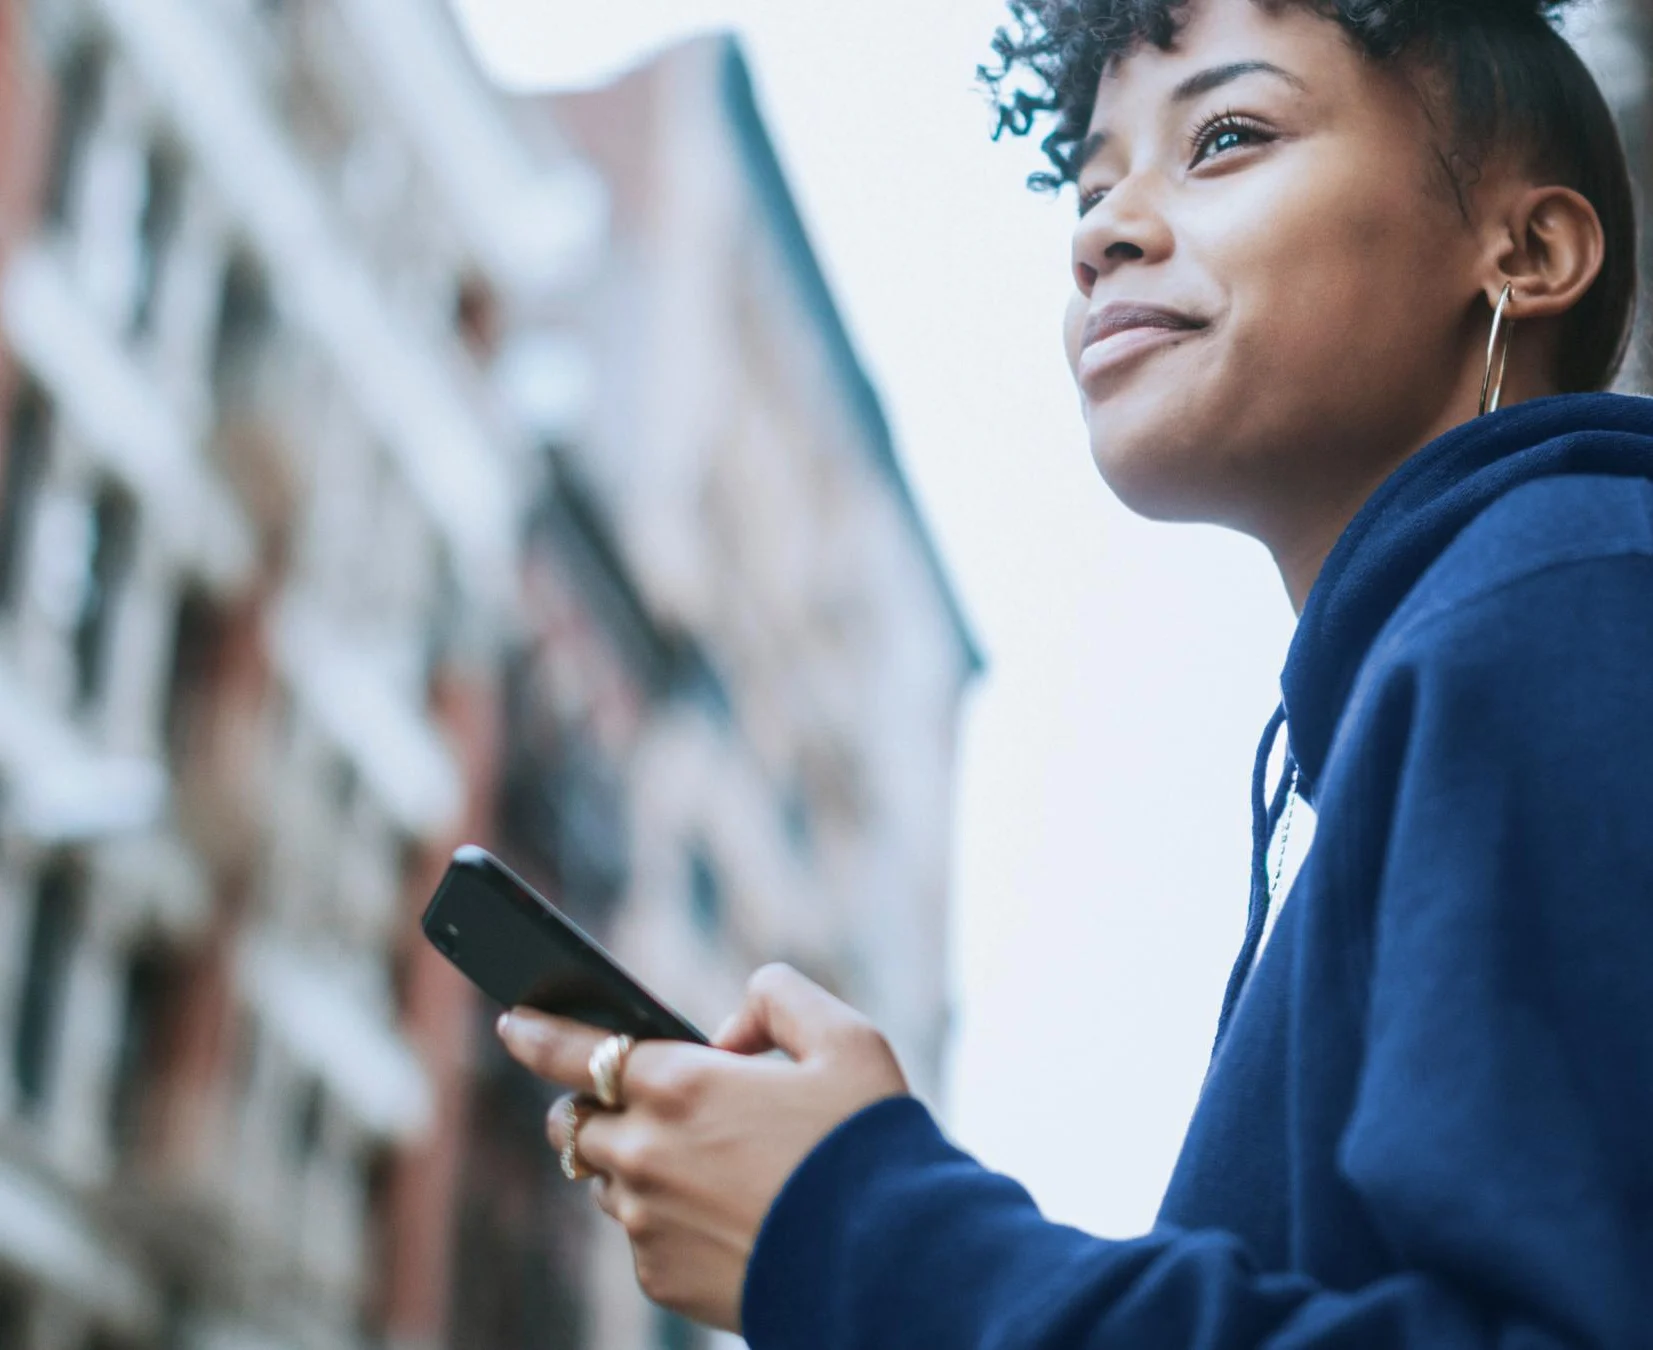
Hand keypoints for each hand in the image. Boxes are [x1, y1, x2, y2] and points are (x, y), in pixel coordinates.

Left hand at [497, 963, 908, 1331]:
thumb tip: (728, 1028)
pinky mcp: (661, 1277)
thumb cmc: (868, 1145)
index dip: (535, 1032)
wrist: (891, 1266)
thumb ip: (779, 999)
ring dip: (628, 1161)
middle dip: (590, 1104)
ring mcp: (647, 1222)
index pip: (573, 1050)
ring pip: (603, 1181)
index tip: (512, 1021)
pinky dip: (664, 1217)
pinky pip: (640, 1236)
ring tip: (693, 1160)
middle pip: (574, 1122)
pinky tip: (721, 1215)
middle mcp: (645, 1152)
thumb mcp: (846, 1039)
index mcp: (680, 1084)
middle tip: (629, 1098)